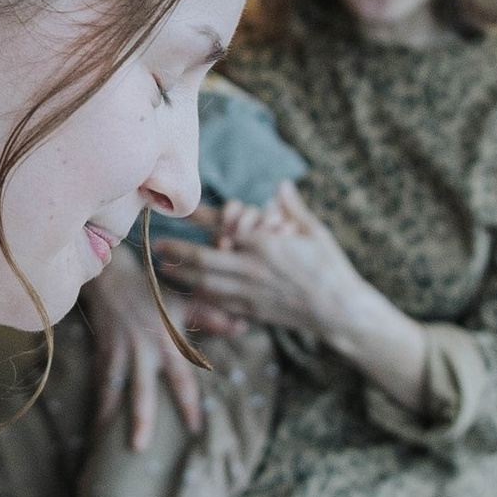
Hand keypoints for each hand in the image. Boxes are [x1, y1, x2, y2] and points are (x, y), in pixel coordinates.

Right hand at [84, 239, 203, 442]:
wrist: (113, 278)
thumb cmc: (153, 291)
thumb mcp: (185, 301)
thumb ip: (212, 317)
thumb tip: (241, 327)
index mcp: (166, 341)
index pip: (180, 379)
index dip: (188, 404)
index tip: (195, 429)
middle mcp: (141, 350)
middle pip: (141, 390)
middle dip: (140, 419)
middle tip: (139, 448)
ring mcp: (118, 352)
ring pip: (114, 389)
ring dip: (110, 416)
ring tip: (105, 443)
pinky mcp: (101, 352)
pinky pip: (100, 382)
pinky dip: (98, 404)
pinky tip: (97, 427)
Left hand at [167, 182, 369, 350]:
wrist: (339, 310)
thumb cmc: (330, 267)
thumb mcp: (315, 231)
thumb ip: (293, 208)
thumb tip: (281, 185)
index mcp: (266, 243)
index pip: (224, 225)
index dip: (197, 218)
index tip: (178, 211)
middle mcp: (252, 268)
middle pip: (203, 260)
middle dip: (177, 253)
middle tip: (157, 246)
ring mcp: (250, 292)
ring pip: (205, 284)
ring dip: (181, 276)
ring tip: (164, 270)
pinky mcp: (252, 312)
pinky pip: (218, 303)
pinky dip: (201, 296)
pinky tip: (190, 291)